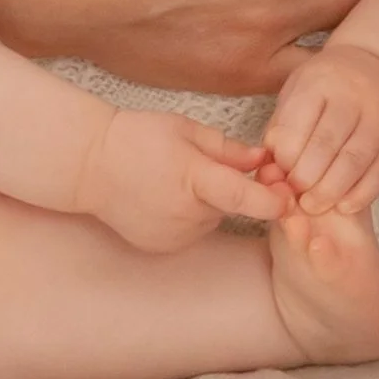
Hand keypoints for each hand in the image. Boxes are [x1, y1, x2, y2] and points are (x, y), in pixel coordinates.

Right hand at [74, 108, 277, 251]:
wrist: (89, 165)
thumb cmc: (138, 138)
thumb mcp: (186, 130)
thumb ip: (229, 150)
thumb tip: (265, 162)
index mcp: (193, 179)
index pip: (243, 197)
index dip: (272, 200)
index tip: (290, 199)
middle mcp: (184, 214)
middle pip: (230, 206)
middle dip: (228, 189)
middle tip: (199, 166)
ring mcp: (171, 236)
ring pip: (211, 219)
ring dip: (207, 204)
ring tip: (174, 181)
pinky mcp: (161, 247)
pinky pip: (191, 232)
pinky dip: (187, 218)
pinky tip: (163, 199)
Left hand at [265, 44, 378, 215]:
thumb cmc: (327, 86)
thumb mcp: (296, 90)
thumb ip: (282, 127)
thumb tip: (269, 171)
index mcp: (320, 81)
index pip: (297, 125)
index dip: (284, 158)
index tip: (276, 175)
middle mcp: (352, 96)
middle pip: (326, 144)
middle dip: (305, 178)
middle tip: (293, 195)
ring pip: (354, 161)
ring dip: (331, 190)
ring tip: (312, 206)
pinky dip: (361, 194)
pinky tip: (344, 207)